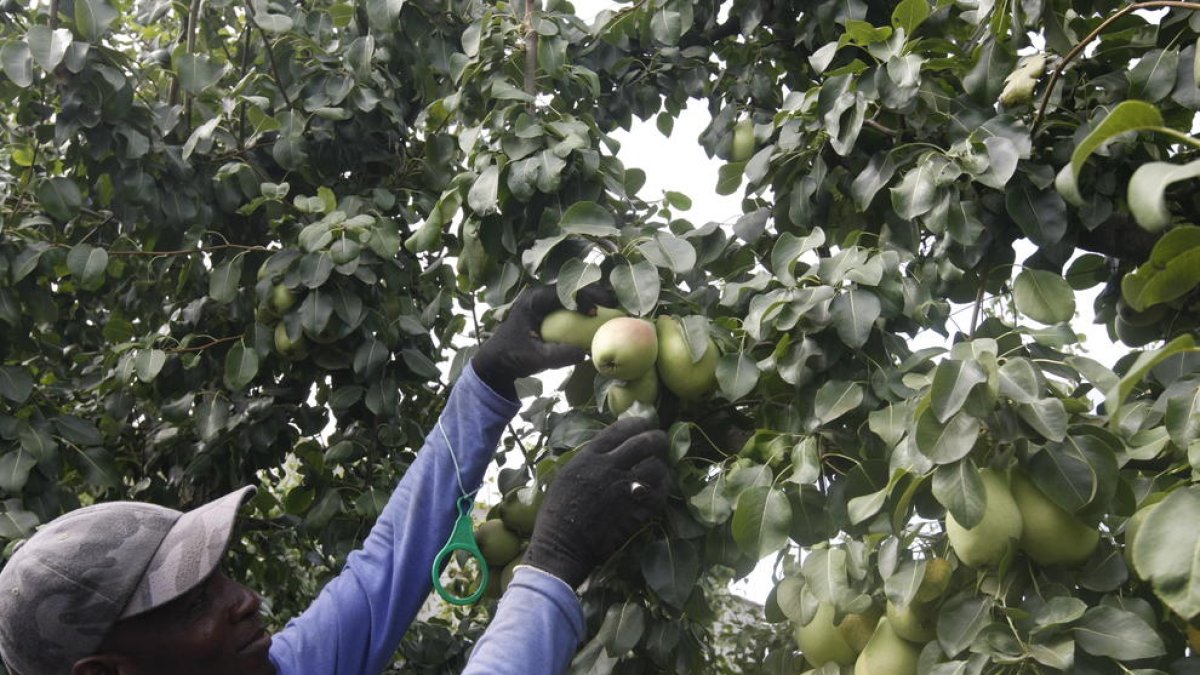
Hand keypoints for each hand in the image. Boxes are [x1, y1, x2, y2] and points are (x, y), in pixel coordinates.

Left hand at [472, 284, 613, 398]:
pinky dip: (586, 307)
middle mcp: (539, 296)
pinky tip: (601, 314)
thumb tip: (586, 354)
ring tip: (613, 304)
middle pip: (572, 287)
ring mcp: (544, 302)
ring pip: (573, 293)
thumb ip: (559, 355)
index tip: (598, 310)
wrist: (496, 361)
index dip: (583, 297)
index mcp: (533, 301)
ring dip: (592, 297)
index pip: (563, 292)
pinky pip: (571, 304)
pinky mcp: (549, 311)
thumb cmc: (512, 357)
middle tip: (615, 301)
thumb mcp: (535, 359)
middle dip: (594, 292)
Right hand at [523, 417, 669, 588]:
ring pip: (656, 467)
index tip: (645, 425)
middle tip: (661, 442)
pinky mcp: (636, 511)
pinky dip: (664, 487)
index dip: (637, 424)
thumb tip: (610, 449)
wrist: (562, 545)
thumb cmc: (557, 512)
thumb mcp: (568, 475)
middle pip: (644, 443)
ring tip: (659, 469)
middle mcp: (609, 467)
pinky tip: (661, 488)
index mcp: (589, 457)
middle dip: (657, 439)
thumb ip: (589, 460)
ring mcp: (625, 489)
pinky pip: (660, 493)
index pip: (620, 429)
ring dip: (660, 466)